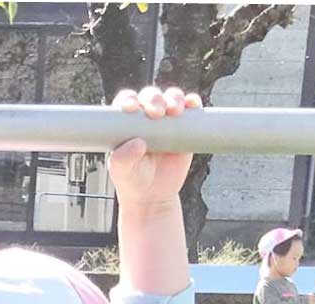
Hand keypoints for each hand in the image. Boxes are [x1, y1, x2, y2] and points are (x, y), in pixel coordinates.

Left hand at [106, 86, 201, 216]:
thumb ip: (123, 158)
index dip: (129, 99)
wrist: (153, 196)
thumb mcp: (121, 171)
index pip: (127, 102)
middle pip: (151, 96)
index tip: (131, 107)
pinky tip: (192, 105)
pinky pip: (191, 110)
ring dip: (174, 98)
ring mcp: (167, 120)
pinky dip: (193, 104)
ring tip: (174, 111)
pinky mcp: (185, 128)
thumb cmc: (132, 180)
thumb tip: (138, 143)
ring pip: (171, 98)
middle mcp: (146, 116)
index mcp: (126, 122)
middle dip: (154, 99)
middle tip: (156, 112)